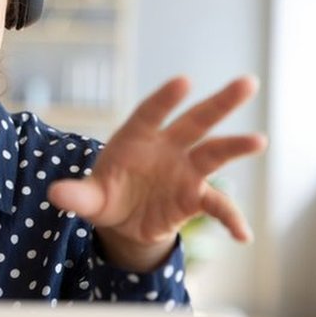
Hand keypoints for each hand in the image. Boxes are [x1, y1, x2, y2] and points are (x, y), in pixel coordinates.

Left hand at [47, 76, 265, 270]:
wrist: (123, 221)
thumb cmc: (105, 195)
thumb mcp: (89, 198)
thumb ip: (77, 196)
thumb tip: (55, 195)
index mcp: (137, 137)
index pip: (152, 113)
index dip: (166, 98)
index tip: (183, 81)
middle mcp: (167, 147)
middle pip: (196, 121)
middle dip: (220, 103)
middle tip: (248, 83)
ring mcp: (185, 170)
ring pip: (214, 154)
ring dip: (235, 146)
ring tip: (259, 140)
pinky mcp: (195, 197)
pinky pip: (217, 206)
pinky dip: (231, 218)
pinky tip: (243, 235)